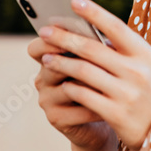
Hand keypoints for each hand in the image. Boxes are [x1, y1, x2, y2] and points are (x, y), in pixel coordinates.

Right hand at [28, 30, 116, 150]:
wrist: (107, 115)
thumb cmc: (104, 81)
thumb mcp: (100, 61)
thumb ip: (96, 48)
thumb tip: (103, 35)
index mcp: (49, 59)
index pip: (36, 47)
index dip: (50, 40)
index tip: (70, 32)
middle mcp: (42, 79)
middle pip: (52, 65)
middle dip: (77, 59)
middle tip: (101, 56)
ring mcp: (46, 100)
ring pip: (67, 87)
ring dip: (91, 84)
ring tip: (113, 82)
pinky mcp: (56, 119)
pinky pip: (76, 110)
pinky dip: (96, 105)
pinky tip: (113, 102)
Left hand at [31, 0, 150, 149]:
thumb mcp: (149, 66)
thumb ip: (126, 49)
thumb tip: (91, 29)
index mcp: (147, 55)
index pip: (117, 27)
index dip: (94, 13)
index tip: (74, 1)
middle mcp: (138, 72)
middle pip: (93, 49)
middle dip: (65, 38)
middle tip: (45, 31)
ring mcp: (127, 94)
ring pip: (84, 72)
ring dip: (61, 63)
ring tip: (46, 58)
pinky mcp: (116, 114)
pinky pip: (84, 95)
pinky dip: (70, 87)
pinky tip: (61, 83)